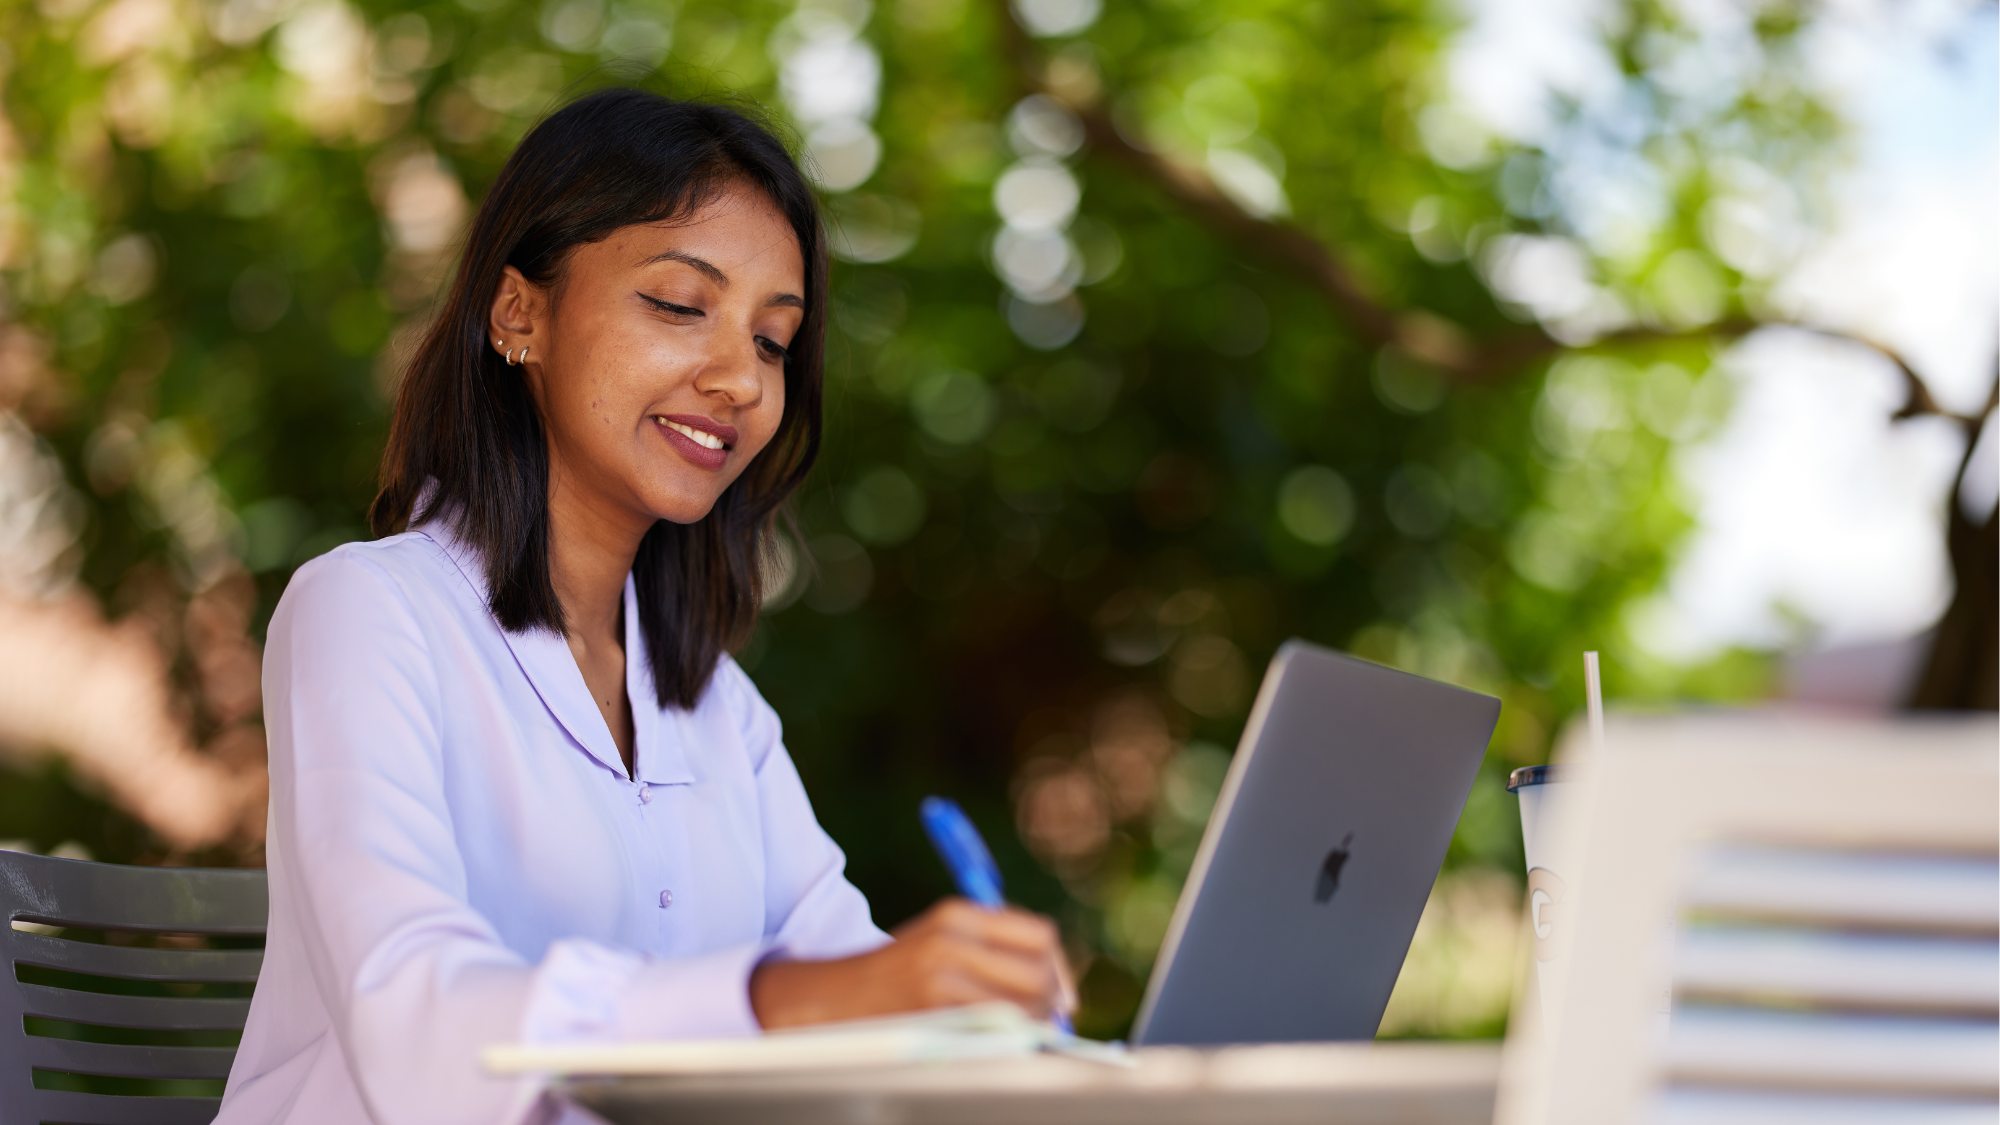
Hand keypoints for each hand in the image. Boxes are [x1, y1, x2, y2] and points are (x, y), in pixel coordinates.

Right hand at [749, 898, 1076, 1029]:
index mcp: (959, 913)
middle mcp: (951, 937)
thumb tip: (1057, 985)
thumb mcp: (941, 939)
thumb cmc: (898, 973)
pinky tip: (995, 1040)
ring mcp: (940, 973)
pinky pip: (992, 1027)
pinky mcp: (931, 1008)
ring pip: (1020, 1004)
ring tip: (1021, 1031)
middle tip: (1049, 1018)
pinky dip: (1005, 1037)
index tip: (1063, 993)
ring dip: (1031, 1023)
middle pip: (1037, 972)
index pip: (1038, 935)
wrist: (834, 997)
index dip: (1060, 968)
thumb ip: (993, 949)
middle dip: (1051, 1001)